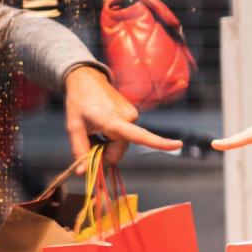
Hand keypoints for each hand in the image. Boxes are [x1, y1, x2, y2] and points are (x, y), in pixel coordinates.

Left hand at [62, 66, 181, 170]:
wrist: (87, 79)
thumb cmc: (78, 102)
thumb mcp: (73, 127)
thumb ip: (79, 150)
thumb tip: (82, 172)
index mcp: (114, 120)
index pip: (140, 135)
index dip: (160, 143)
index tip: (178, 145)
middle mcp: (129, 118)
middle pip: (119, 151)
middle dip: (105, 153)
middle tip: (89, 141)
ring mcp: (132, 115)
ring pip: (122, 144)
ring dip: (108, 144)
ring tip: (96, 129)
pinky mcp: (132, 115)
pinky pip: (125, 135)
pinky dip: (113, 136)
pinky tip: (103, 125)